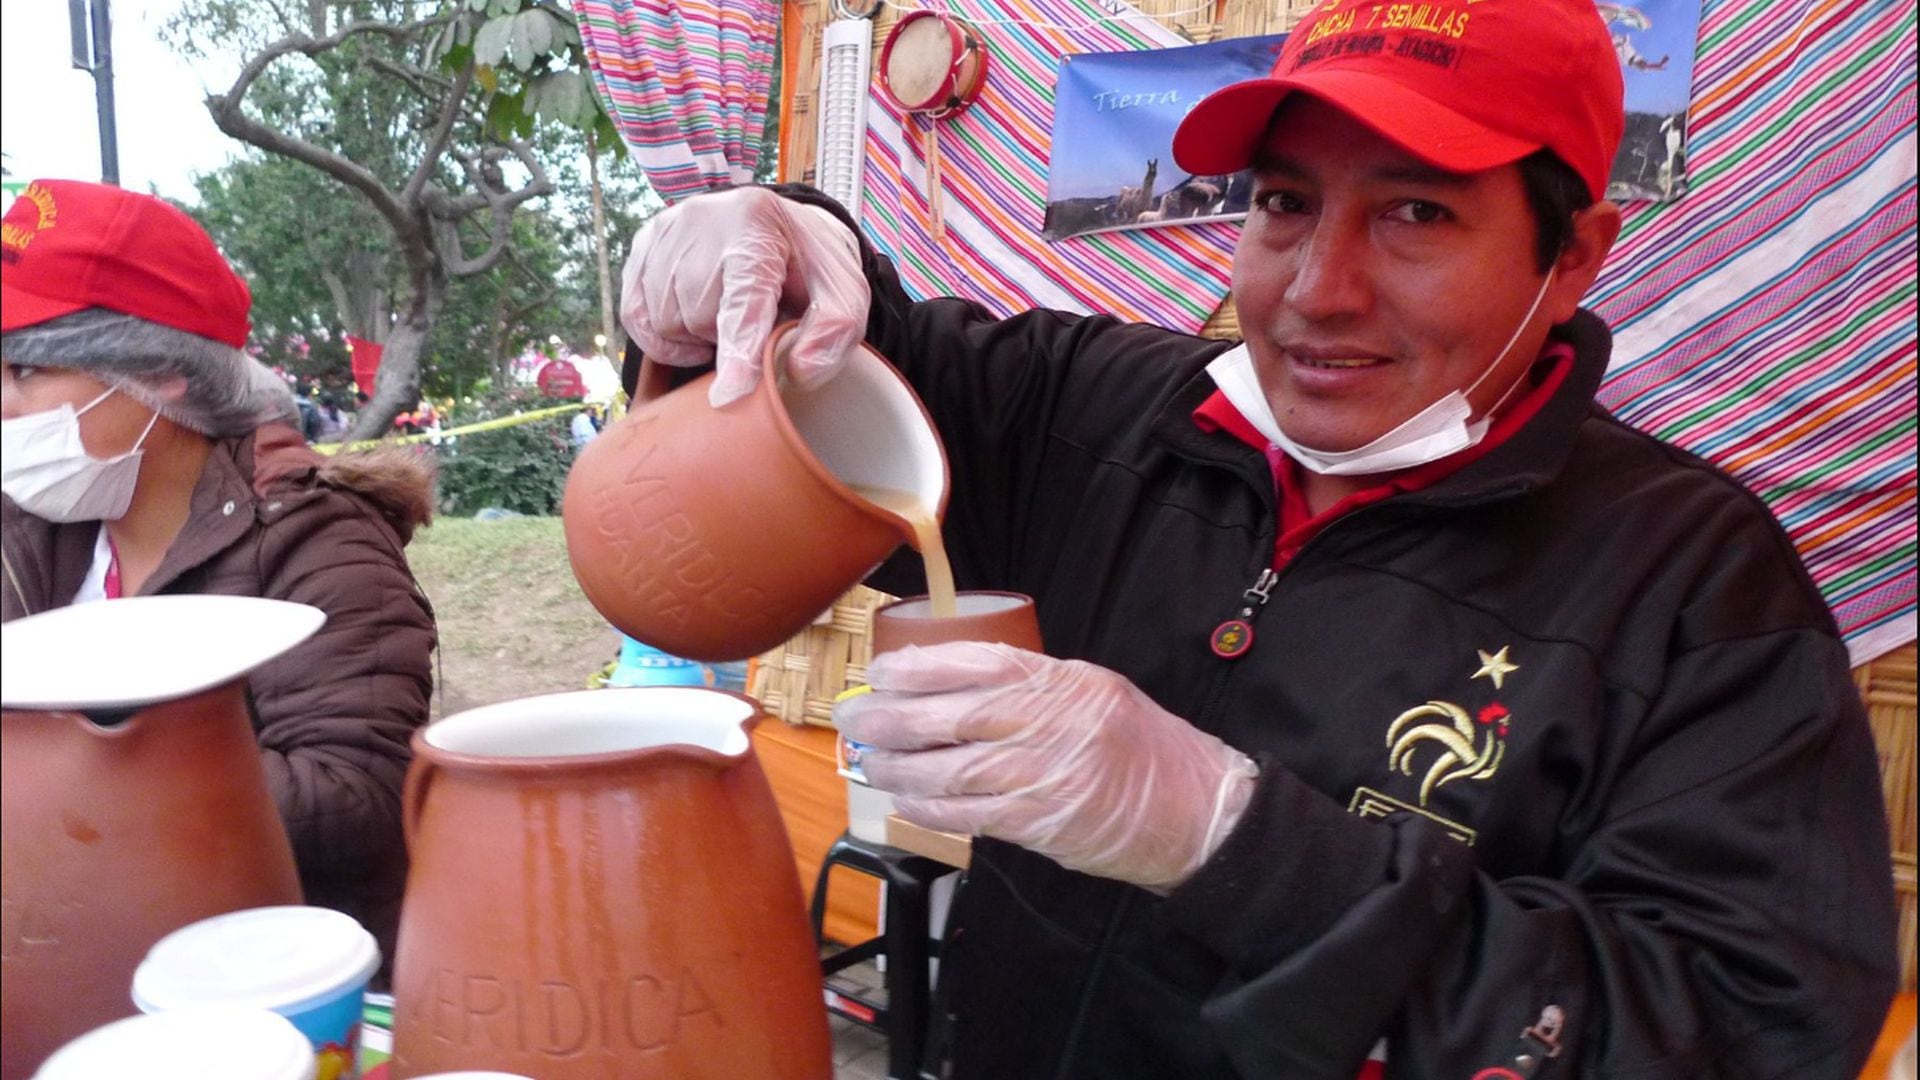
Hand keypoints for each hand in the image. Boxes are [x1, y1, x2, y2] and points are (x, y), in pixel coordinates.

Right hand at [618, 186, 870, 405]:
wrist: (780, 223)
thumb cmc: (810, 266)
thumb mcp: (843, 293)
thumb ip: (834, 332)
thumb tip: (800, 373)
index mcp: (757, 225)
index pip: (743, 301)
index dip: (738, 351)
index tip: (729, 395)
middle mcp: (701, 219)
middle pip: (698, 318)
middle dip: (726, 337)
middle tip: (754, 319)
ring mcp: (665, 230)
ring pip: (664, 323)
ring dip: (696, 336)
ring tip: (727, 312)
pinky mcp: (641, 246)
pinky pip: (637, 317)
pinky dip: (664, 335)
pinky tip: (694, 323)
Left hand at [834, 642, 1258, 892]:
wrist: (1196, 810)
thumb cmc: (1143, 747)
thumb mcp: (1095, 692)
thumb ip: (1034, 687)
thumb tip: (954, 686)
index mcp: (1067, 683)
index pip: (982, 664)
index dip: (924, 667)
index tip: (883, 671)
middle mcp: (1056, 725)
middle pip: (956, 717)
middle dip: (894, 717)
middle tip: (855, 717)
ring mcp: (1049, 777)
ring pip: (956, 769)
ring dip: (902, 767)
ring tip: (869, 762)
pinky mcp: (1044, 825)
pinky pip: (973, 815)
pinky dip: (932, 809)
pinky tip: (905, 801)